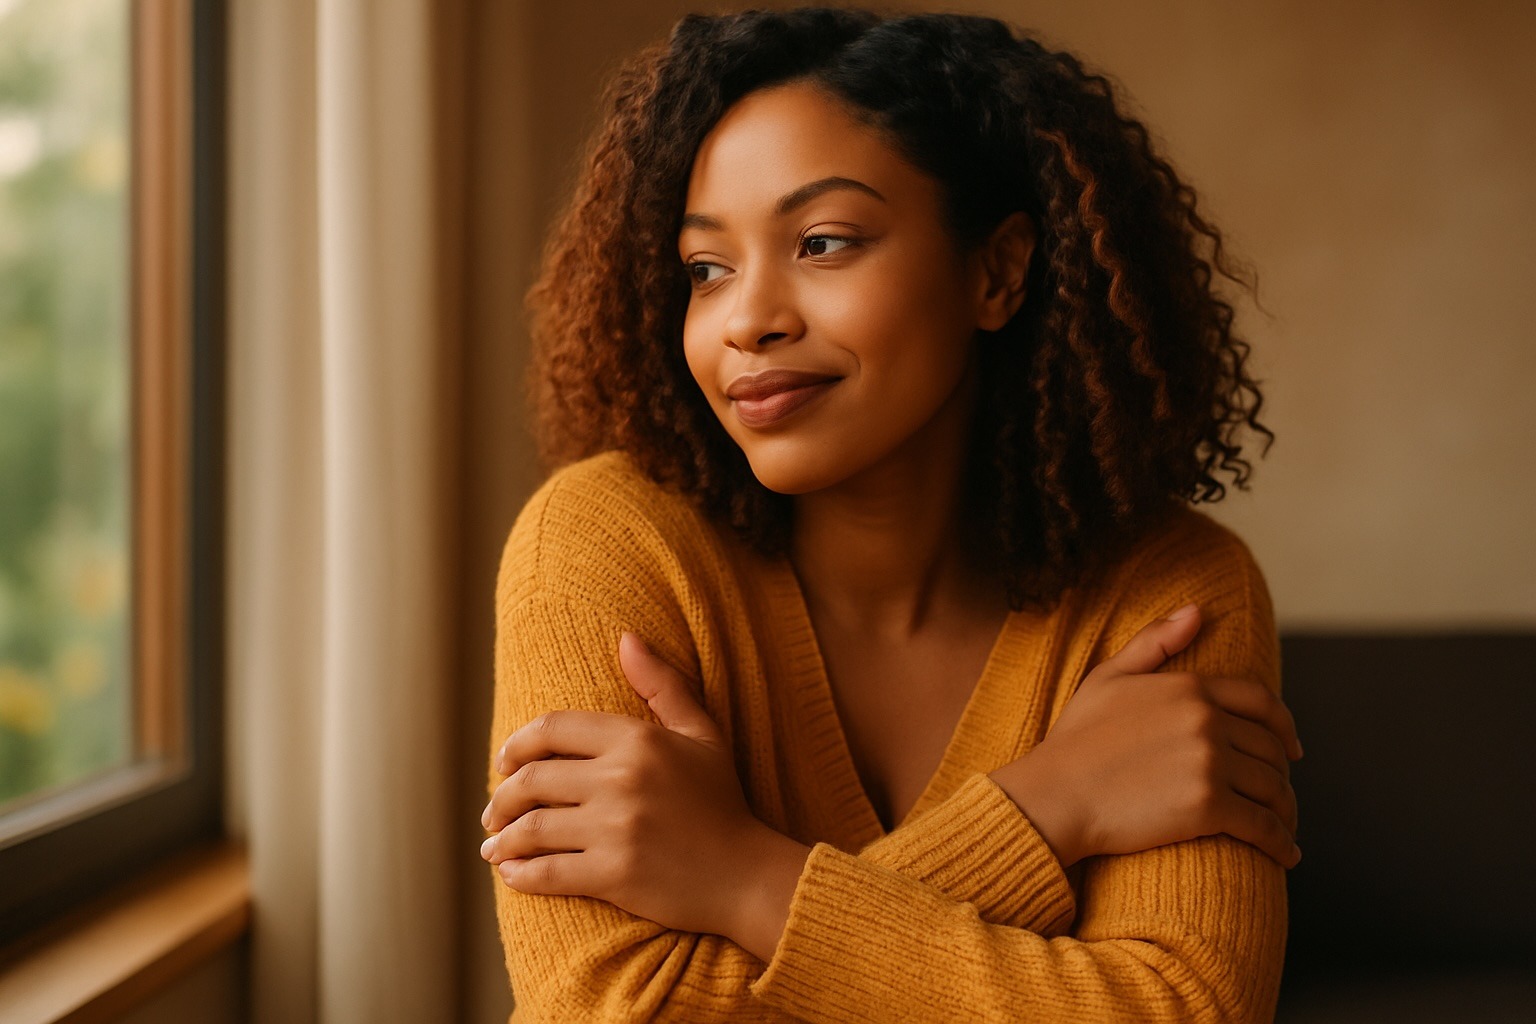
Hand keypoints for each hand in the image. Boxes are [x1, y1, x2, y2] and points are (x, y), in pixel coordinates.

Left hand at [480, 632, 799, 939]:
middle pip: (532, 779)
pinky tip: (511, 874)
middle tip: (493, 813)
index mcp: (638, 739)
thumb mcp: (701, 733)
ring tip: (494, 846)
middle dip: (501, 798)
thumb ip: (662, 684)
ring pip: (532, 828)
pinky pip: (547, 871)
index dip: (517, 744)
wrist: (747, 876)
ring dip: (502, 839)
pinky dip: (519, 874)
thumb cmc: (722, 802)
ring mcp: (617, 828)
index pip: (552, 729)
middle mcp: (622, 779)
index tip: (504, 763)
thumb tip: (626, 637)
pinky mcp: (614, 874)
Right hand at [990, 603, 1302, 868]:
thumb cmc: (1075, 739)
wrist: (1055, 794)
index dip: (1285, 726)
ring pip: (1273, 788)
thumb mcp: (1108, 677)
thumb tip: (1197, 610)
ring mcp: (1209, 763)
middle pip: (1271, 749)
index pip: (1262, 702)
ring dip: (1285, 812)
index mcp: (1189, 688)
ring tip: (1283, 827)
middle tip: (1280, 796)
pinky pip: (1263, 826)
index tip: (1293, 748)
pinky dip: (1282, 843)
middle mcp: (1206, 721)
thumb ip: (1154, 641)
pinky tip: (1286, 855)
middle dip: (1282, 775)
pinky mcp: (1208, 807)